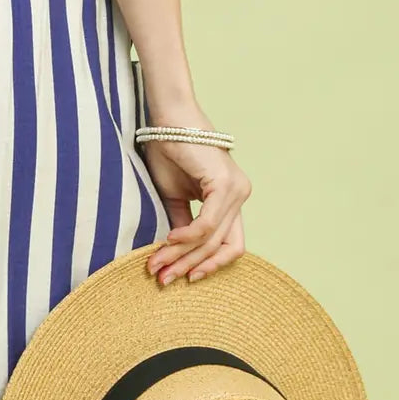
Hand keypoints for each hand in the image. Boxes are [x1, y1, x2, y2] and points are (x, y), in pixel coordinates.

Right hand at [141, 115, 251, 285]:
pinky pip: (207, 224)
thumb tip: (177, 256)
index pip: (229, 245)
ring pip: (213, 239)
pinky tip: (168, 240)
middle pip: (221, 247)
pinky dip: (187, 236)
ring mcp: (237, 190)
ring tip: (158, 263)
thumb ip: (183, 226)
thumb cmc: (170, 153)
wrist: (168, 121)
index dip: (208, 265)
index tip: (183, 278)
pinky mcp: (225, 185)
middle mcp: (240, 196)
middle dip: (189, 265)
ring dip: (183, 255)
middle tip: (163, 278)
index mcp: (231, 200)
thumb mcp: (175, 199)